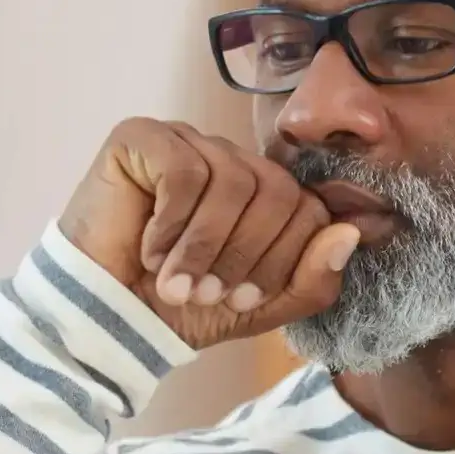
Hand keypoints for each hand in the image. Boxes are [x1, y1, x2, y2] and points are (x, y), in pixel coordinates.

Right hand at [56, 117, 359, 352]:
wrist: (104, 317)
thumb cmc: (176, 309)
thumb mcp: (256, 305)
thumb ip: (310, 279)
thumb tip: (351, 234)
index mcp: (260, 192)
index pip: (306, 206)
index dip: (282, 258)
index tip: (244, 297)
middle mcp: (227, 158)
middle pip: (276, 190)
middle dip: (246, 255)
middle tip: (207, 292)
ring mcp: (187, 141)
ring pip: (232, 180)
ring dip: (204, 246)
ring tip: (176, 281)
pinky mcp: (143, 136)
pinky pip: (184, 171)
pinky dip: (171, 223)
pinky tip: (150, 250)